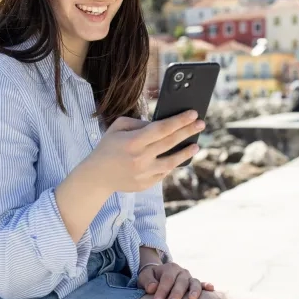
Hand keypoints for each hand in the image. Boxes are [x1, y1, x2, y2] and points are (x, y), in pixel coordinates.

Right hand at [86, 111, 203, 192]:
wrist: (97, 176)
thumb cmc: (108, 147)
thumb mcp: (117, 127)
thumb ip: (138, 123)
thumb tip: (160, 124)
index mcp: (133, 141)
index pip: (162, 128)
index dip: (180, 120)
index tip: (193, 114)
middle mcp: (141, 158)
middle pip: (170, 142)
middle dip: (188, 131)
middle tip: (201, 123)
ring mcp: (144, 173)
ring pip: (172, 161)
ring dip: (186, 152)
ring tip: (196, 145)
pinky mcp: (146, 184)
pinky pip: (164, 172)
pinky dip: (172, 164)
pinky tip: (179, 157)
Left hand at [138, 262, 214, 298]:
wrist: (159, 275)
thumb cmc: (151, 279)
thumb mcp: (145, 277)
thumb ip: (147, 281)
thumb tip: (152, 288)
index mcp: (169, 268)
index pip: (166, 279)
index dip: (162, 291)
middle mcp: (181, 272)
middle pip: (180, 282)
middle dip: (176, 294)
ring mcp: (189, 278)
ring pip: (193, 282)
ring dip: (194, 290)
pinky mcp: (195, 284)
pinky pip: (202, 284)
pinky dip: (206, 285)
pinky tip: (211, 289)